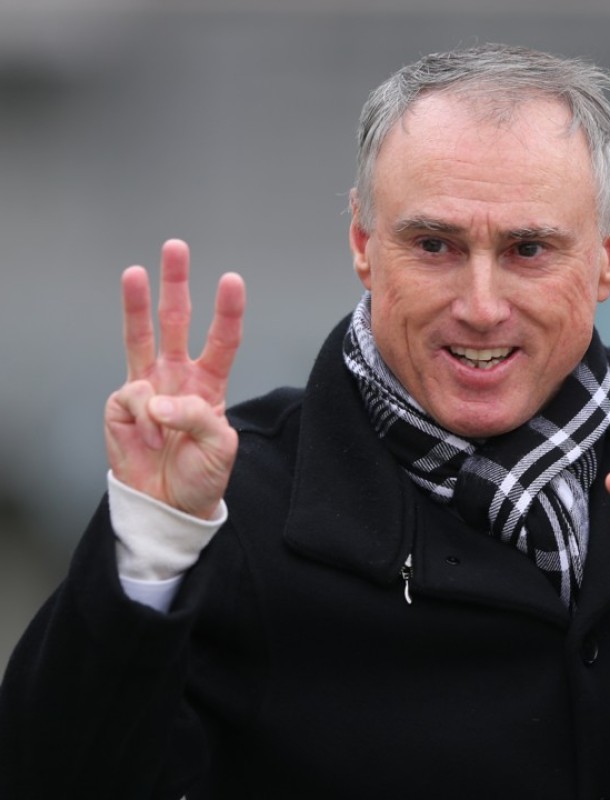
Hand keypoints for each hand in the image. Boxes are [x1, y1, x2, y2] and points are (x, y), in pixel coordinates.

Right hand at [104, 239, 244, 519]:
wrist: (169, 505)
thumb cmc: (201, 475)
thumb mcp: (219, 448)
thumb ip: (197, 417)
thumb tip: (160, 399)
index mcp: (210, 383)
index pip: (222, 340)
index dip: (227, 311)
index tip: (232, 280)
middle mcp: (178, 376)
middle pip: (176, 322)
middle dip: (175, 285)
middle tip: (175, 248)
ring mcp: (147, 387)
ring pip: (141, 336)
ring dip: (137, 303)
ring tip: (135, 272)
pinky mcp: (122, 405)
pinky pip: (133, 396)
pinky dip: (143, 416)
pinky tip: (148, 436)